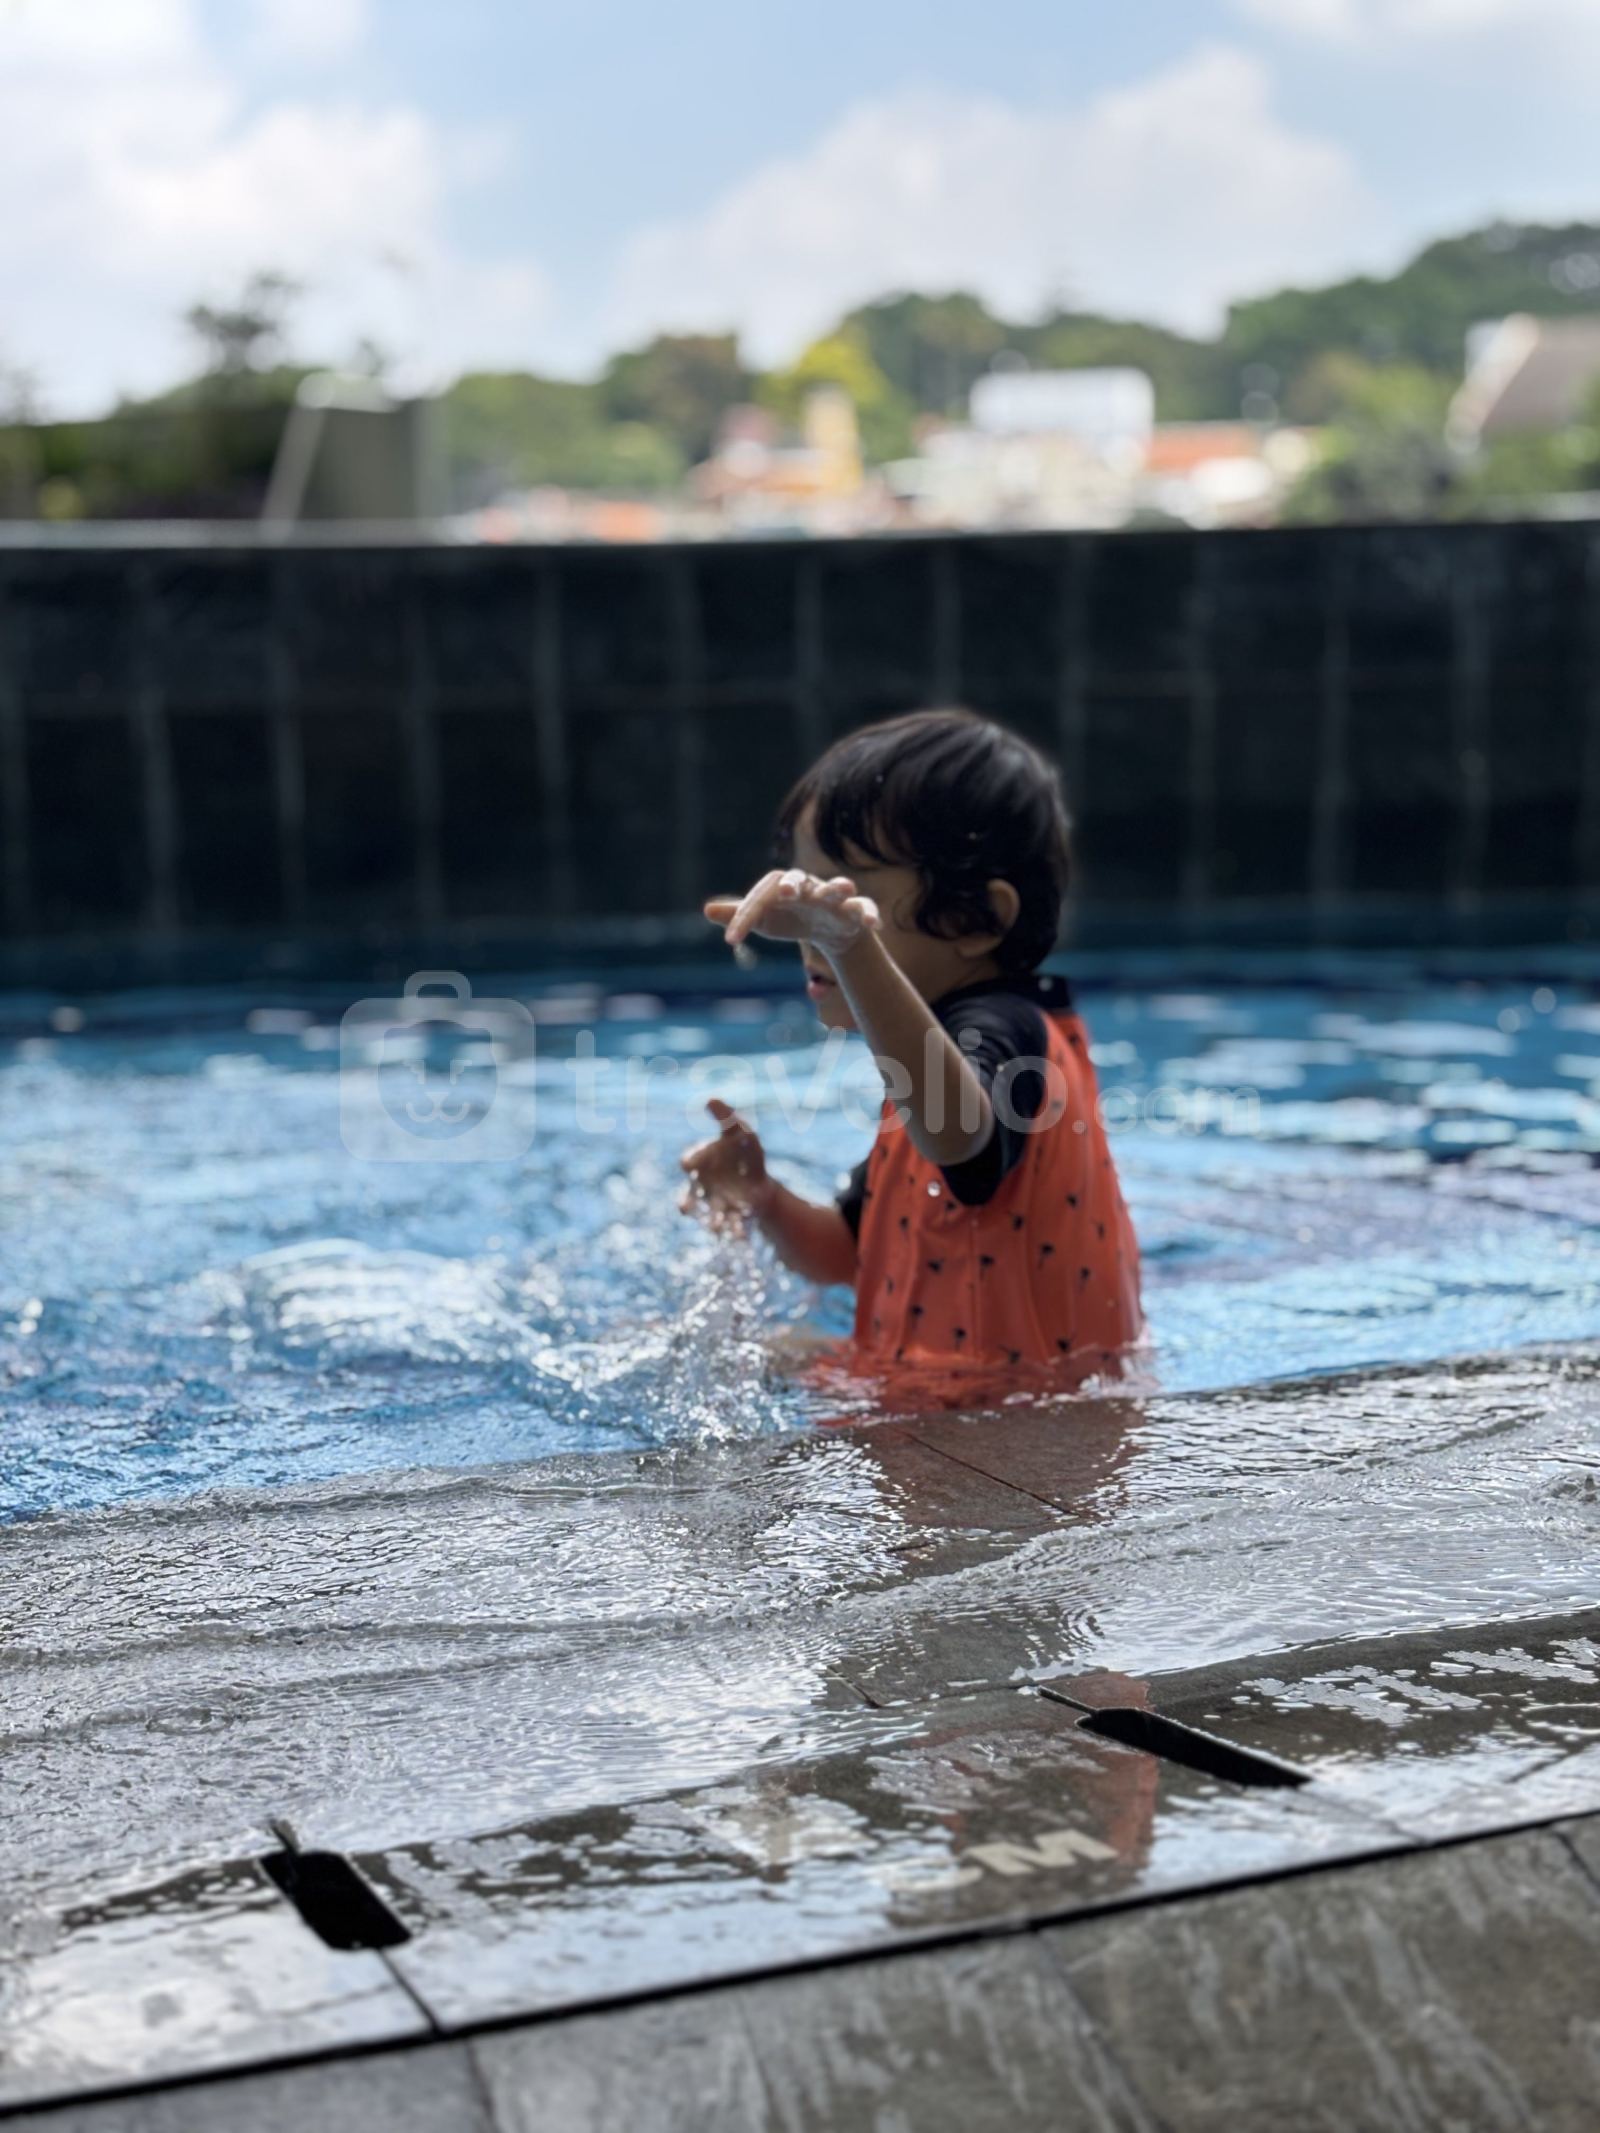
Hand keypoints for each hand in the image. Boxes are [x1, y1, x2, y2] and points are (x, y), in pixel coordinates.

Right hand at [678, 1098, 772, 1232]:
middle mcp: (701, 1188)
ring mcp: (714, 1205)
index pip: (690, 1162)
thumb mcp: (740, 1132)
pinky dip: (735, 1233)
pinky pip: (730, 1228)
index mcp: (701, 1164)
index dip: (690, 1162)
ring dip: (712, 1223)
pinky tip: (742, 1238)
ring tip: (716, 1229)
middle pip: (689, 1197)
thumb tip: (710, 1099)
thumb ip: (725, 1117)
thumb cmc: (744, 1154)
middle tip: (684, 1208)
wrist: (760, 1181)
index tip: (688, 1164)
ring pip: (708, 1216)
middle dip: (688, 1203)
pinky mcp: (730, 1219)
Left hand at [704, 869, 880, 958]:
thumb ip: (740, 915)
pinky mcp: (855, 911)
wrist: (830, 929)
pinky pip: (864, 909)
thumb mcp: (765, 920)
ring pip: (838, 888)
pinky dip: (869, 914)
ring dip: (839, 888)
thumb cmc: (792, 918)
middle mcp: (809, 887)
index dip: (746, 916)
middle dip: (794, 885)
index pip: (761, 895)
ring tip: (842, 889)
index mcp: (783, 887)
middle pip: (800, 879)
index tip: (731, 941)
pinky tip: (872, 925)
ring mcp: (834, 897)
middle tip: (784, 892)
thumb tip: (706, 910)